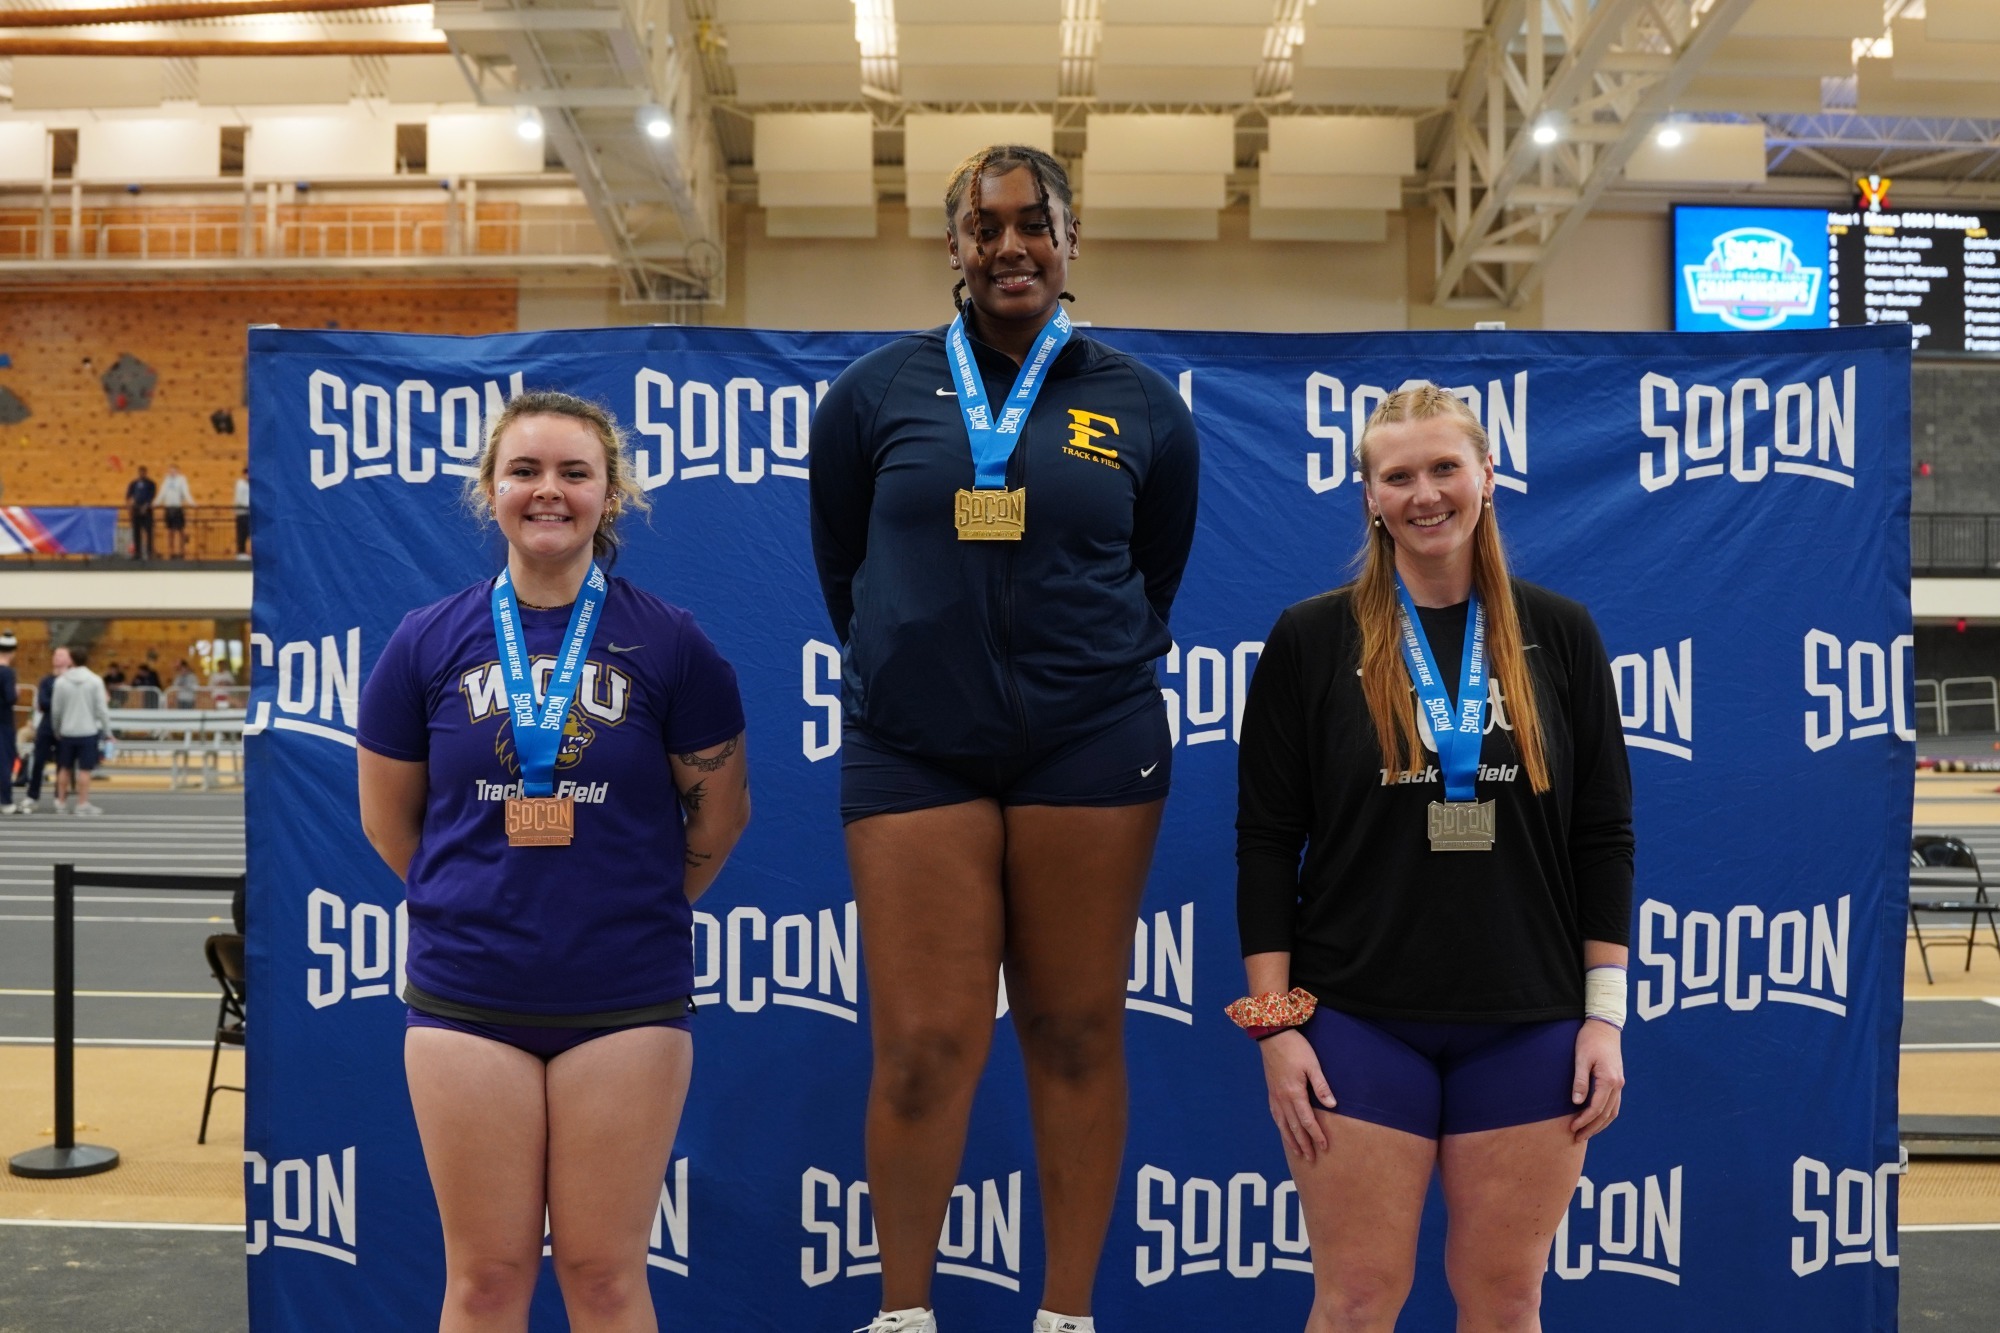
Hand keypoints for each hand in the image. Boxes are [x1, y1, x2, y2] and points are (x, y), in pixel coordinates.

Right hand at [1259, 1029, 1334, 1161]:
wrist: (1273, 1036)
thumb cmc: (1295, 1048)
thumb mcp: (1313, 1065)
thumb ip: (1321, 1086)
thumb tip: (1332, 1105)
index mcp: (1294, 1093)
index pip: (1308, 1121)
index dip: (1316, 1135)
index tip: (1324, 1147)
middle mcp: (1283, 1099)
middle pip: (1294, 1127)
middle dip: (1303, 1144)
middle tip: (1311, 1158)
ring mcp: (1275, 1096)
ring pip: (1283, 1124)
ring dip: (1291, 1140)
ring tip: (1297, 1152)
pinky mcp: (1271, 1091)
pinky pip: (1275, 1115)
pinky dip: (1281, 1127)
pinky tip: (1284, 1131)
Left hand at [1569, 1019, 1624, 1142]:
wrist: (1604, 1026)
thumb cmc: (1589, 1040)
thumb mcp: (1581, 1058)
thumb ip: (1580, 1081)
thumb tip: (1577, 1103)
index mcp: (1609, 1080)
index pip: (1596, 1108)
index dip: (1584, 1120)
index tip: (1572, 1128)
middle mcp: (1618, 1084)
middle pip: (1606, 1114)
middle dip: (1592, 1128)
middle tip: (1577, 1138)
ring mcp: (1620, 1083)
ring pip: (1613, 1111)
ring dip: (1600, 1125)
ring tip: (1586, 1134)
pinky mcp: (1618, 1081)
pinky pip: (1614, 1104)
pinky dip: (1606, 1115)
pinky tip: (1597, 1120)